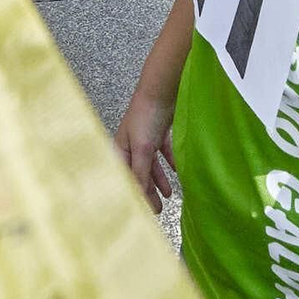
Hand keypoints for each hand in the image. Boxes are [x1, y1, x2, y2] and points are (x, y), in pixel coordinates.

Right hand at [114, 91, 175, 210]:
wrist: (162, 88)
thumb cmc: (145, 115)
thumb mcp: (142, 149)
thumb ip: (141, 173)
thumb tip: (139, 196)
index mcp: (121, 149)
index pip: (125, 177)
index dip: (132, 193)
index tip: (141, 210)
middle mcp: (131, 144)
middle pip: (139, 173)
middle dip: (147, 191)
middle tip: (156, 209)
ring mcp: (146, 137)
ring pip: (152, 164)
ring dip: (160, 179)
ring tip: (168, 194)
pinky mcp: (160, 130)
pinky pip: (164, 151)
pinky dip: (170, 161)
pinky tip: (177, 170)